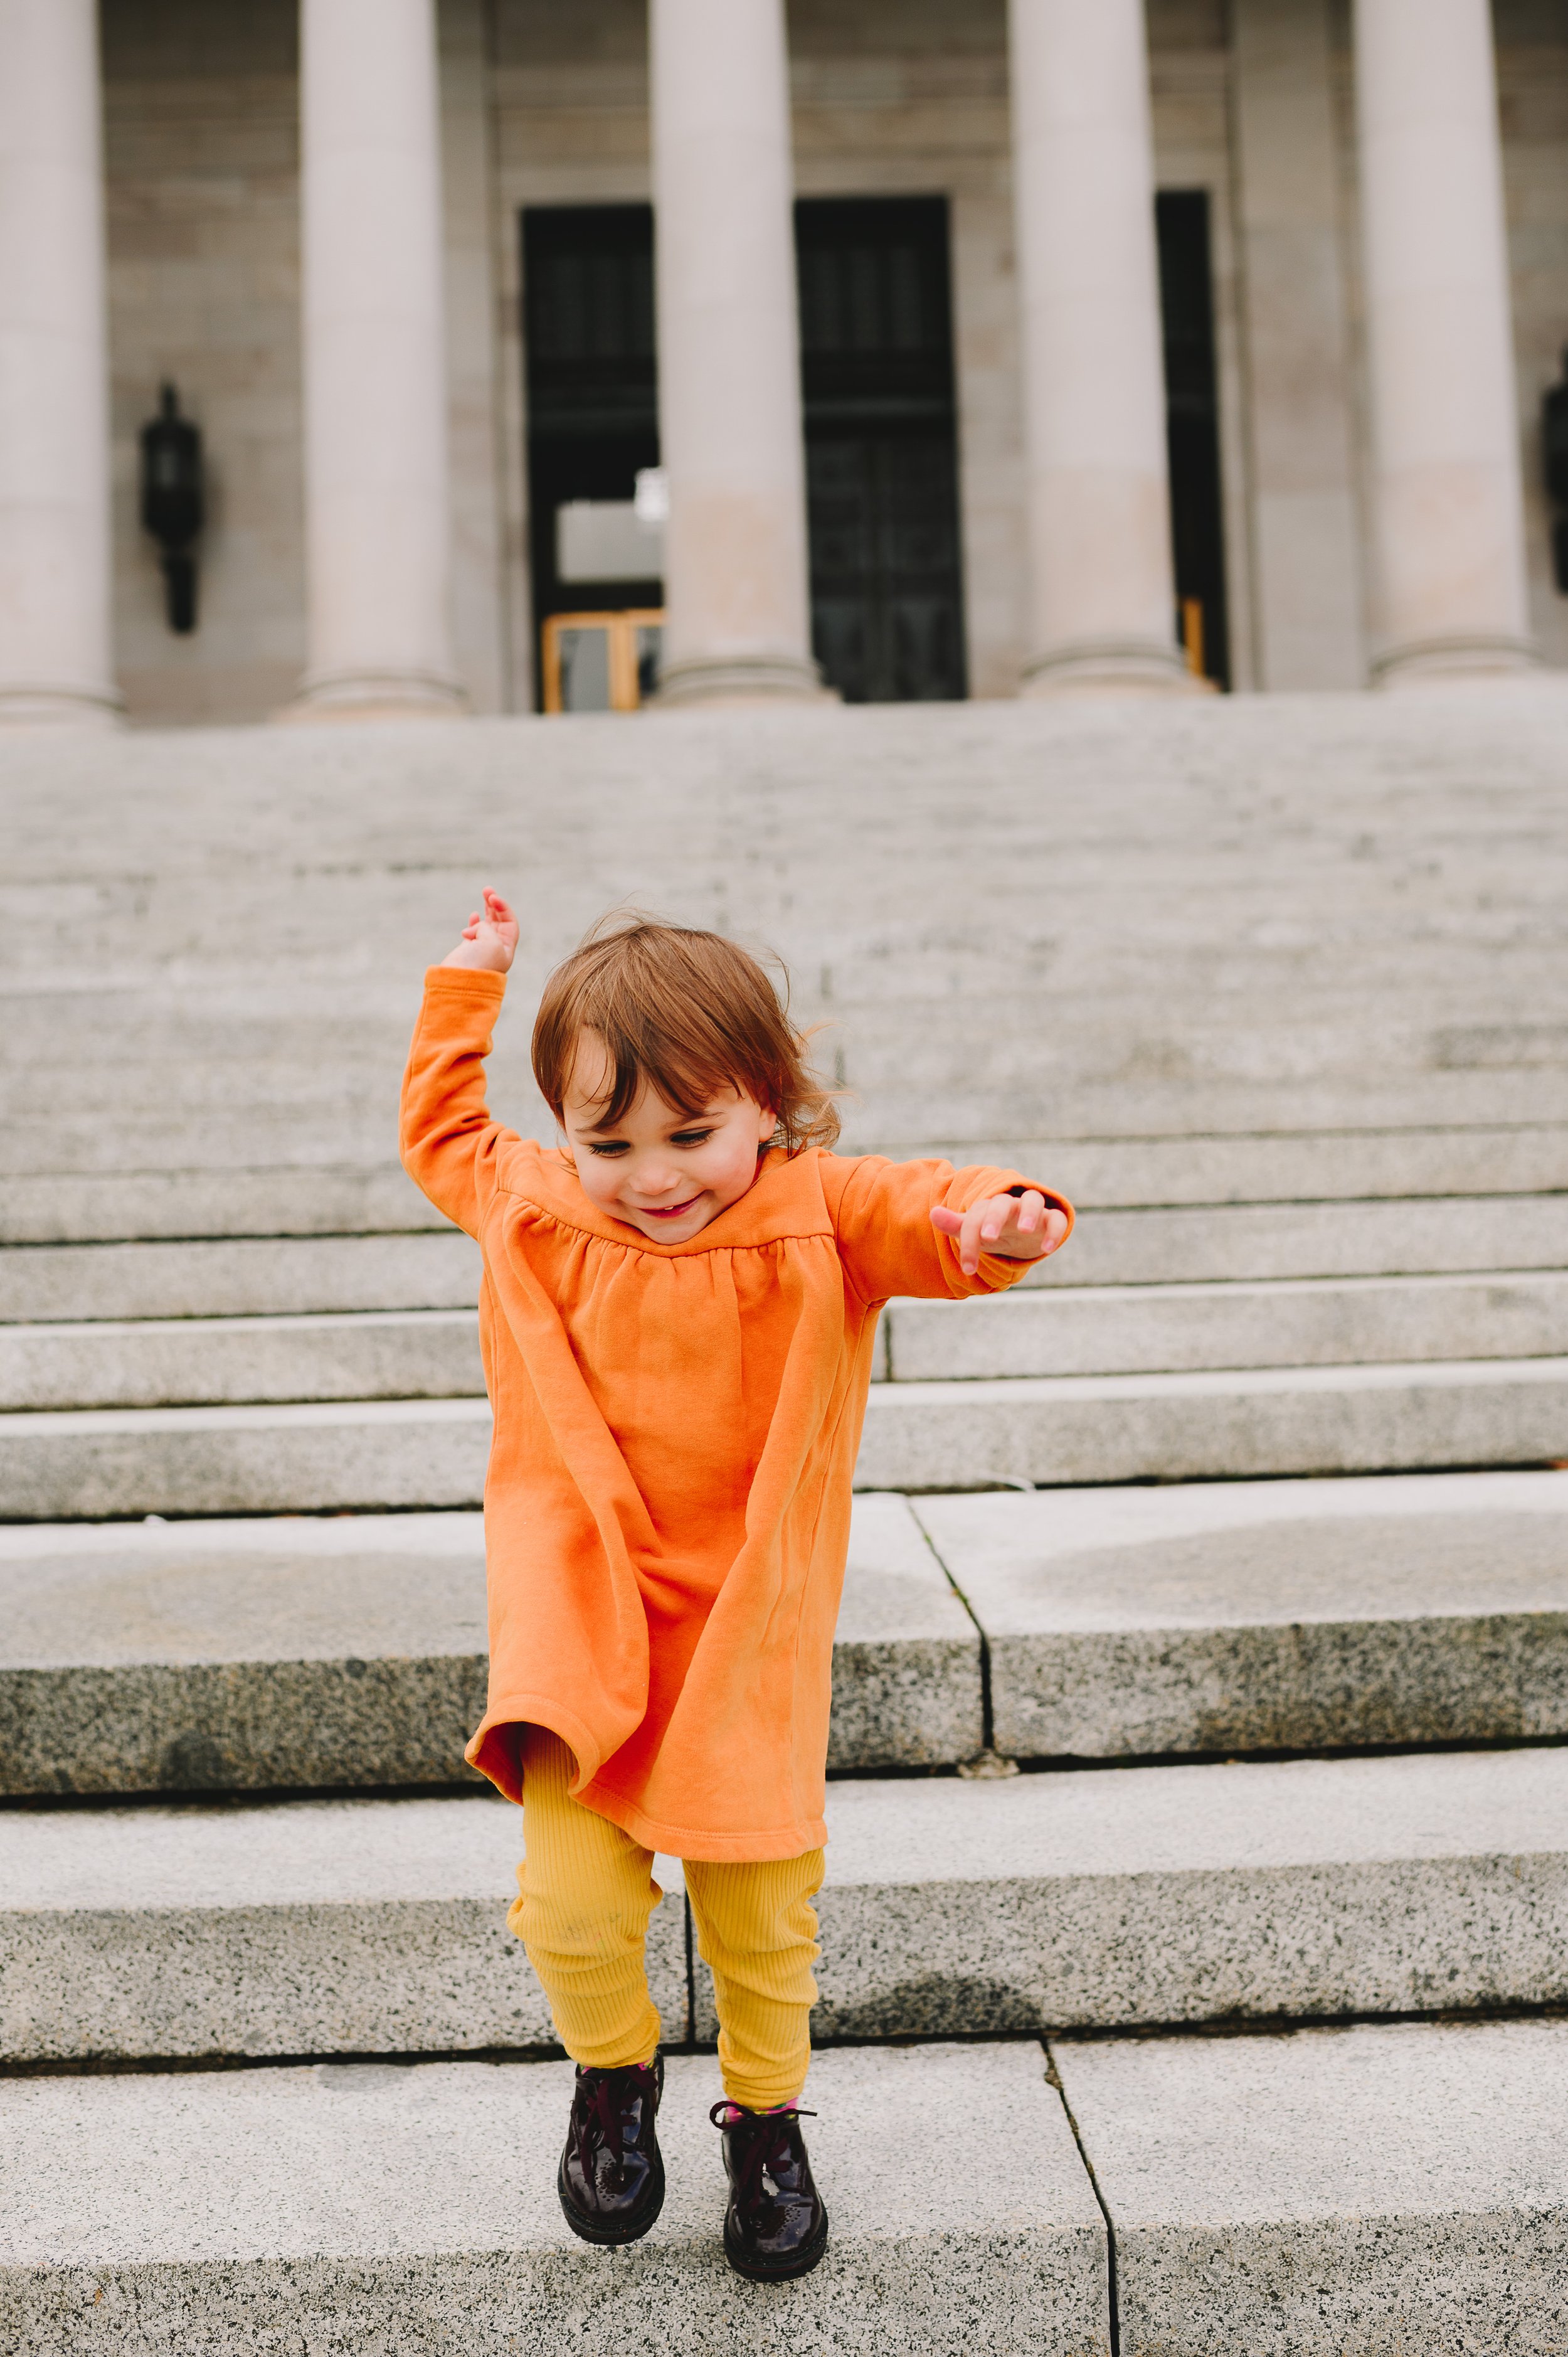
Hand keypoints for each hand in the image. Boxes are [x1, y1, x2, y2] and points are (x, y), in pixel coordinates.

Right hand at [441, 887, 518, 973]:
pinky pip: (473, 933)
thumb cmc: (478, 964)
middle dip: (495, 905)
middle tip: (487, 890)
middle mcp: (496, 949)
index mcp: (506, 948)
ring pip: (486, 925)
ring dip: (486, 910)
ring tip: (484, 895)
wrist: (456, 982)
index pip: (510, 923)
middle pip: (499, 922)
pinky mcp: (467, 951)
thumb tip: (475, 929)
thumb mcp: (491, 942)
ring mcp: (481, 950)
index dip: (503, 908)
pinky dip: (474, 922)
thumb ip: (487, 929)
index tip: (493, 898)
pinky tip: (474, 914)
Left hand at [930, 1190, 1068, 1276]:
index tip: (968, 1269)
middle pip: (1002, 1203)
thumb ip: (956, 1225)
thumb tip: (933, 1213)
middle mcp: (1010, 1205)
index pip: (975, 1218)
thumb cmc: (995, 1231)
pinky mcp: (1051, 1219)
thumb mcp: (975, 1230)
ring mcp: (1032, 1211)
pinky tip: (1047, 1249)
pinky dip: (1053, 1231)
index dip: (969, 1242)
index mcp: (988, 1207)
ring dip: (1028, 1213)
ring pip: (1033, 1200)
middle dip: (994, 1218)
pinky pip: (1056, 1220)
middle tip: (988, 1237)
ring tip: (1024, 1230)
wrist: (1023, 1234)